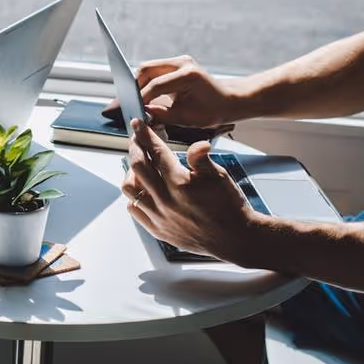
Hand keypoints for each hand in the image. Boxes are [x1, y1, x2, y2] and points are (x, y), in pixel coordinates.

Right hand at [103, 55, 240, 127]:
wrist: (229, 100)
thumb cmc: (213, 111)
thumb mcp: (186, 119)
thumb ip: (162, 115)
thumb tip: (142, 114)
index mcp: (187, 75)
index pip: (155, 86)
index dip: (141, 99)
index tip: (131, 110)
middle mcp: (182, 63)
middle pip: (146, 69)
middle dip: (134, 86)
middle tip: (127, 103)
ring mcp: (179, 61)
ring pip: (148, 68)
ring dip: (139, 83)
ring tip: (133, 100)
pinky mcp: (177, 64)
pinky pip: (155, 70)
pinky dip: (146, 81)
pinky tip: (143, 95)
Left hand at [121, 119, 258, 262]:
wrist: (234, 238)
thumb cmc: (229, 206)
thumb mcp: (219, 176)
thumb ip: (201, 159)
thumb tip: (198, 143)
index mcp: (180, 183)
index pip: (155, 152)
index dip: (145, 135)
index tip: (138, 125)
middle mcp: (165, 200)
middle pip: (137, 166)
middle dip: (135, 148)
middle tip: (137, 140)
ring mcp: (159, 216)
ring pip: (130, 189)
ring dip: (131, 173)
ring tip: (139, 165)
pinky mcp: (157, 229)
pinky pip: (134, 209)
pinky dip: (134, 196)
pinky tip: (143, 189)